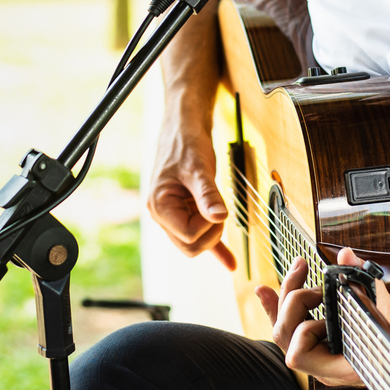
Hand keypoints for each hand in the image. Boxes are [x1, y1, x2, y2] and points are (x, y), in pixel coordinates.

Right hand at [146, 120, 235, 269]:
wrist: (184, 127)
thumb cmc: (187, 143)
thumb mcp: (199, 168)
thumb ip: (208, 195)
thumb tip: (219, 218)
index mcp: (159, 206)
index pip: (188, 236)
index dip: (208, 226)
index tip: (217, 207)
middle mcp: (162, 214)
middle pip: (190, 245)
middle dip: (211, 233)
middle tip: (221, 209)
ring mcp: (173, 214)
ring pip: (195, 242)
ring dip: (213, 232)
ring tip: (221, 209)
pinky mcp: (185, 211)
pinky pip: (199, 236)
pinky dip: (215, 248)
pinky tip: (230, 262)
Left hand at [256, 249, 389, 383]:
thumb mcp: (387, 310)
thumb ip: (364, 282)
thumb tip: (346, 257)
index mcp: (340, 366)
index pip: (298, 355)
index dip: (305, 328)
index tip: (325, 304)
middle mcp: (324, 363)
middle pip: (285, 336)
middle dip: (293, 301)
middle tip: (314, 280)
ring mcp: (319, 352)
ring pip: (284, 329)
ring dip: (286, 296)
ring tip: (299, 268)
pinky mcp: (319, 338)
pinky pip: (291, 325)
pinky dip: (277, 306)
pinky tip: (264, 290)